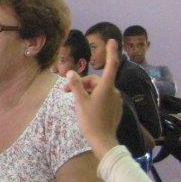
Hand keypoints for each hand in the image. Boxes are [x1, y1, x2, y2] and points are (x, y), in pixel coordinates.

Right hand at [64, 38, 121, 159]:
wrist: (103, 140)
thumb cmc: (90, 120)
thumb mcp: (79, 102)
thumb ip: (76, 85)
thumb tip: (71, 72)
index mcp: (106, 87)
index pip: (111, 65)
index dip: (112, 52)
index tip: (113, 41)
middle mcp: (113, 91)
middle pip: (96, 81)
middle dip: (82, 84)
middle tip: (65, 92)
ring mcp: (116, 100)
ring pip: (99, 90)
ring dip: (86, 92)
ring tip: (74, 102)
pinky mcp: (116, 108)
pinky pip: (103, 98)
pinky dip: (94, 99)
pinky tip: (85, 108)